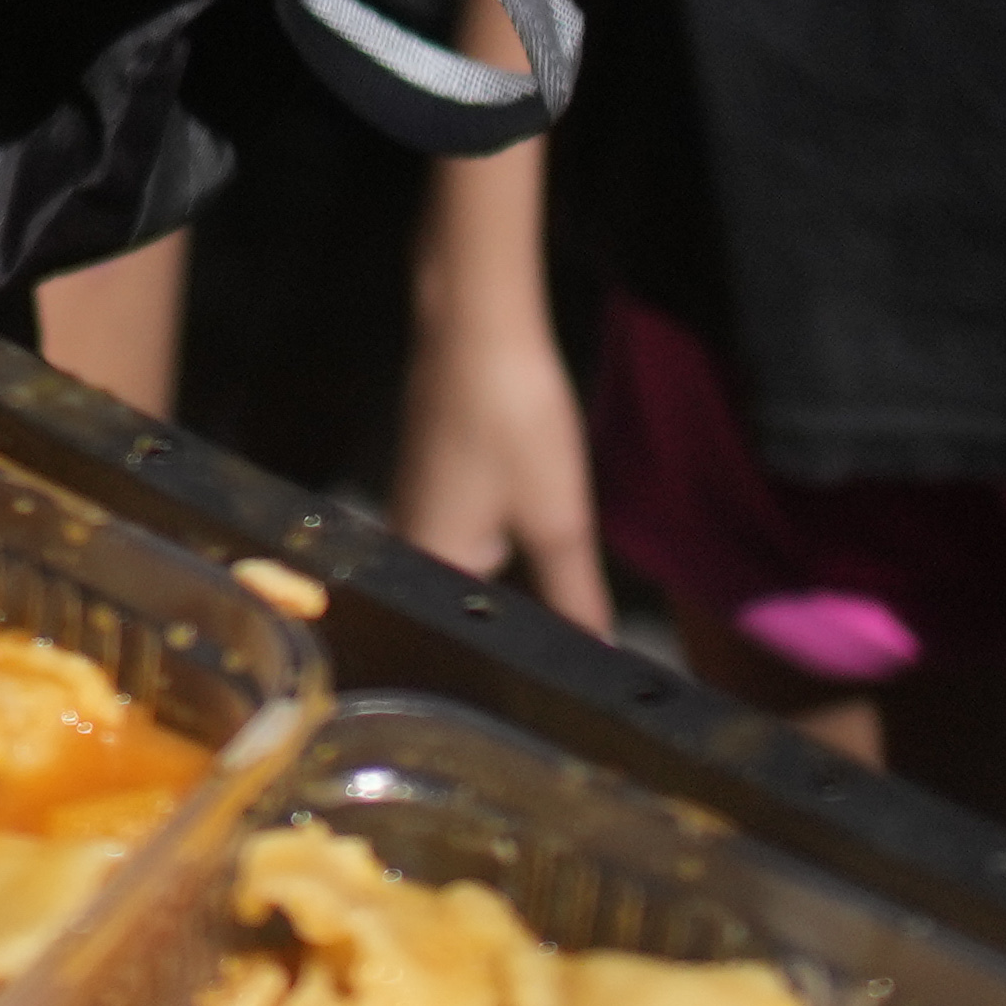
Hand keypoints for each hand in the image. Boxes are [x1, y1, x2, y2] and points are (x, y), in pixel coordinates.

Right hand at [389, 189, 608, 633]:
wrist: (476, 321)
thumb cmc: (511, 423)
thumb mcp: (558, 519)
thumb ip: (575, 597)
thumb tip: (598, 661)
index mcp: (428, 566)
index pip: (463, 643)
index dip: (511, 667)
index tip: (556, 685)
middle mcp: (407, 542)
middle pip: (461, 606)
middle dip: (512, 621)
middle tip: (566, 648)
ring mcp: (415, 501)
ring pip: (464, 565)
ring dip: (507, 577)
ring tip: (555, 599)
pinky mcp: (430, 471)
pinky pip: (461, 529)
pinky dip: (496, 537)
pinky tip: (528, 529)